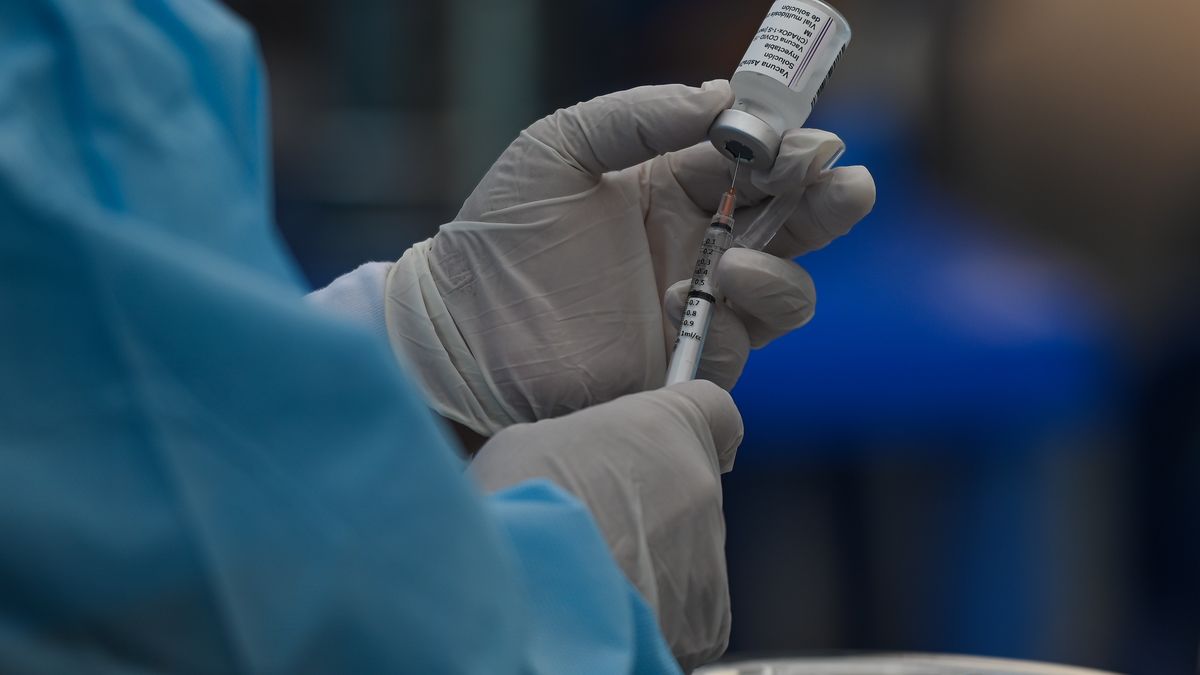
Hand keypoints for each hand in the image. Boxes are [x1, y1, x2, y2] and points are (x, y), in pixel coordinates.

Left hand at [384, 81, 874, 433]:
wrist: (459, 326)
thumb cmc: (502, 231)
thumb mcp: (559, 147)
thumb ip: (637, 117)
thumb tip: (720, 96)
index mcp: (675, 186)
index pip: (758, 162)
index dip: (792, 150)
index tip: (806, 142)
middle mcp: (698, 245)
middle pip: (794, 225)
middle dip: (830, 205)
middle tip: (847, 190)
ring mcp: (695, 308)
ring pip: (786, 295)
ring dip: (780, 275)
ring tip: (734, 265)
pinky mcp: (680, 365)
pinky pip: (736, 348)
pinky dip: (726, 327)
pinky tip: (676, 304)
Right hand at [469, 379, 743, 670]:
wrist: (533, 589)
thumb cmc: (523, 503)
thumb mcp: (532, 443)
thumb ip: (577, 449)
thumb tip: (573, 468)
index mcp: (669, 427)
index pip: (714, 409)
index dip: (689, 428)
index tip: (668, 443)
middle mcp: (702, 488)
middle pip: (688, 494)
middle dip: (647, 510)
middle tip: (592, 526)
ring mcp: (710, 558)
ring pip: (684, 558)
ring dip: (648, 565)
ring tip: (591, 576)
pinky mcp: (706, 624)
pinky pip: (683, 615)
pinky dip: (651, 617)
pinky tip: (605, 614)